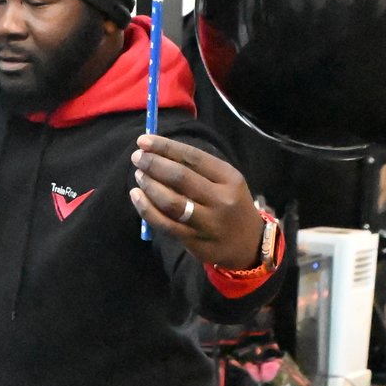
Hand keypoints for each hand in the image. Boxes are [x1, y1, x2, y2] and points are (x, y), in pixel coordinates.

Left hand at [130, 135, 267, 269]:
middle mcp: (220, 199)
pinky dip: (146, 209)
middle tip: (137, 157)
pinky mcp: (194, 241)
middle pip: (180, 178)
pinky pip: (164, 223)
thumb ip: (199, 169)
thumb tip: (160, 152)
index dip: (166, 147)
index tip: (144, 141)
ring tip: (139, 175)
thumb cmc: (232, 206)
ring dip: (149, 185)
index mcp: (229, 178)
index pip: (193, 157)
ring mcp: (207, 222)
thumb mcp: (228, 183)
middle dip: (154, 164)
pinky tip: (137, 196)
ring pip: (170, 202)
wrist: (249, 245)